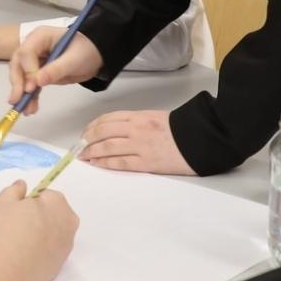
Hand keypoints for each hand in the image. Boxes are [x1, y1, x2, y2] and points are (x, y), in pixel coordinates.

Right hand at [0, 180, 78, 280]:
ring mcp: (67, 245)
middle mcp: (69, 222)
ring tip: (21, 241)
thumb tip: (23, 185)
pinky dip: (42, 249)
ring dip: (42, 233)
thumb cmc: (6, 231)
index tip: (17, 211)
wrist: (9, 272)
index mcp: (58, 203)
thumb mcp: (3, 202)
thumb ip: (14, 189)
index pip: (45, 194)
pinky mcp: (61, 264)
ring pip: (54, 232)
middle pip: (54, 213)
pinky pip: (52, 250)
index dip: (29, 201)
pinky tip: (26, 255)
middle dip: (39, 215)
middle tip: (18, 226)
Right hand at [6, 29, 102, 116]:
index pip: (26, 53)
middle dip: (18, 83)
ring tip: (26, 110)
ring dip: (22, 94)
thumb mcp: (73, 60)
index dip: (27, 71)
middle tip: (18, 100)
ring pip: (21, 77)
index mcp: (40, 37)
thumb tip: (37, 81)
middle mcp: (33, 47)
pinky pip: (31, 85)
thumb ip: (55, 69)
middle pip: (18, 65)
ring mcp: (35, 60)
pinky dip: (30, 96)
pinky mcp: (39, 73)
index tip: (31, 87)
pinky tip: (31, 108)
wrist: (97, 56)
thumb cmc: (87, 51)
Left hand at [80, 110, 194, 174]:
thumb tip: (119, 131)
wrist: (201, 139)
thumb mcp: (157, 118)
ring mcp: (140, 146)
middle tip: (80, 146)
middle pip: (103, 132)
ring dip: (92, 152)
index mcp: (139, 116)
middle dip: (88, 139)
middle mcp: (136, 129)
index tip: (86, 132)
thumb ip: (137, 122)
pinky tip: (97, 164)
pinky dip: (105, 162)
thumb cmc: (182, 129)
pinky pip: (120, 162)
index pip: (109, 119)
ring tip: (83, 156)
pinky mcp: (146, 162)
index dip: (93, 126)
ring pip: (108, 147)